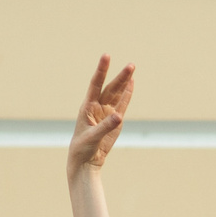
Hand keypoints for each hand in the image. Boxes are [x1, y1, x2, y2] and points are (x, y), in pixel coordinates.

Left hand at [68, 55, 134, 175]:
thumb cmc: (83, 148)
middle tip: (132, 65)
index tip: (107, 56)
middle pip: (110, 88)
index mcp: (87, 107)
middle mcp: (97, 106)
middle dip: (120, 76)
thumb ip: (106, 126)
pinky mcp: (115, 121)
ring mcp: (106, 113)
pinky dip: (127, 94)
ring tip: (132, 69)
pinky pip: (122, 105)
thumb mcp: (93, 137)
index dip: (101, 70)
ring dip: (124, 82)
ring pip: (117, 94)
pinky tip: (131, 84)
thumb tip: (120, 116)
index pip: (95, 84)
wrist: (85, 160)